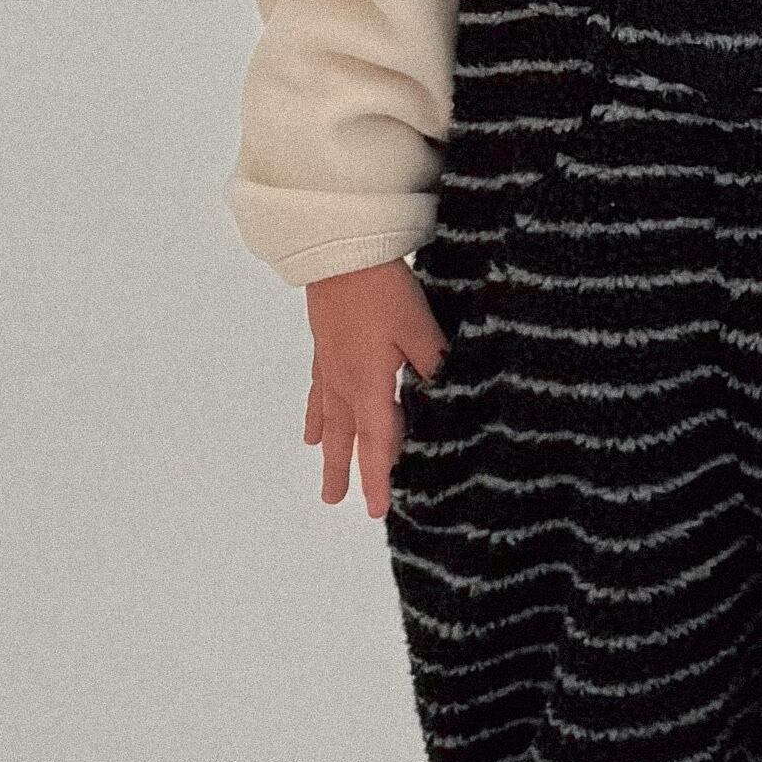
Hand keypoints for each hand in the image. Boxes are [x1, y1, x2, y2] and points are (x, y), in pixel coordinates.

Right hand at [302, 259, 448, 519]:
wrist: (338, 252)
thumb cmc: (382, 289)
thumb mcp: (420, 328)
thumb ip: (435, 367)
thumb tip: (452, 398)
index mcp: (369, 385)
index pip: (378, 442)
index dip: (378, 477)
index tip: (377, 510)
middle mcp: (344, 383)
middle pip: (347, 436)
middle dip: (346, 470)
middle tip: (336, 502)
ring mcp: (330, 366)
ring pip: (329, 419)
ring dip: (329, 449)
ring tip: (324, 473)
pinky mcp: (324, 347)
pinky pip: (317, 393)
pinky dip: (315, 414)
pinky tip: (310, 428)